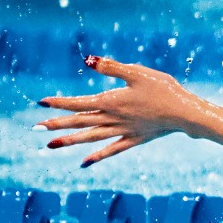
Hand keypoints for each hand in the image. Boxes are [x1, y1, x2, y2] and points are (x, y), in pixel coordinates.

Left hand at [36, 56, 206, 167]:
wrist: (185, 113)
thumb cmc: (164, 89)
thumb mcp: (138, 72)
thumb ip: (112, 67)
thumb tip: (87, 60)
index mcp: (112, 101)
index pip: (79, 102)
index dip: (60, 102)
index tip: (42, 102)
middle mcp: (114, 118)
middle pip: (81, 121)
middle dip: (58, 124)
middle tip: (37, 128)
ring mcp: (123, 131)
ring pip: (91, 137)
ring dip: (70, 141)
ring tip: (51, 146)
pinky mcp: (135, 139)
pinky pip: (112, 149)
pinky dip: (97, 156)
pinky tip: (84, 162)